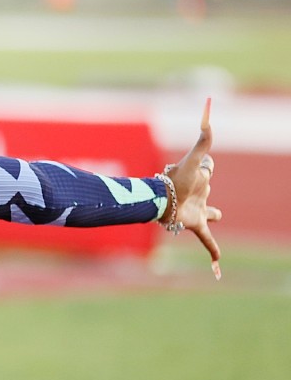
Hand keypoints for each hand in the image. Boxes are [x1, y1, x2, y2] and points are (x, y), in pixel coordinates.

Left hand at [164, 98, 222, 279]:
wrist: (161, 203)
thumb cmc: (177, 180)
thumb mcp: (194, 159)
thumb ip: (203, 138)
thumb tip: (208, 108)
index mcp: (201, 178)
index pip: (208, 168)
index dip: (207, 163)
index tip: (205, 160)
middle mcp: (201, 194)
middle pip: (207, 190)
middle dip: (207, 187)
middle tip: (208, 187)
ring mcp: (199, 210)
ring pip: (208, 213)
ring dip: (212, 216)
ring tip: (215, 218)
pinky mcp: (195, 226)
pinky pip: (207, 242)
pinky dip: (213, 255)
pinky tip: (217, 270)